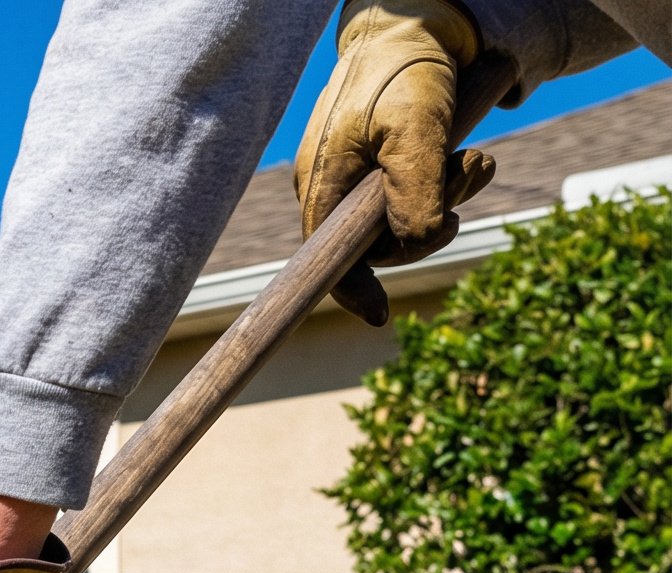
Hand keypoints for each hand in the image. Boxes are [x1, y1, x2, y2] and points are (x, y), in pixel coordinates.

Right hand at [296, 0, 496, 324]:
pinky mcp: (384, 167)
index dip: (352, 291)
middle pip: (378, 244)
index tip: (379, 317)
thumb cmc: (407, 72)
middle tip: (466, 177)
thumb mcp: (416, 130)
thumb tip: (417, 242)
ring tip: (475, 159)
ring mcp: (358, 180)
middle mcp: (334, 189)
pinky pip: (416, 196)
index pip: (327, 261)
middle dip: (429, 223)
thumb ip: (415, 190)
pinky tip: (473, 157)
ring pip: (404, 220)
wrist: (419, 25)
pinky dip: (449, 183)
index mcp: (323, 185)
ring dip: (448, 197)